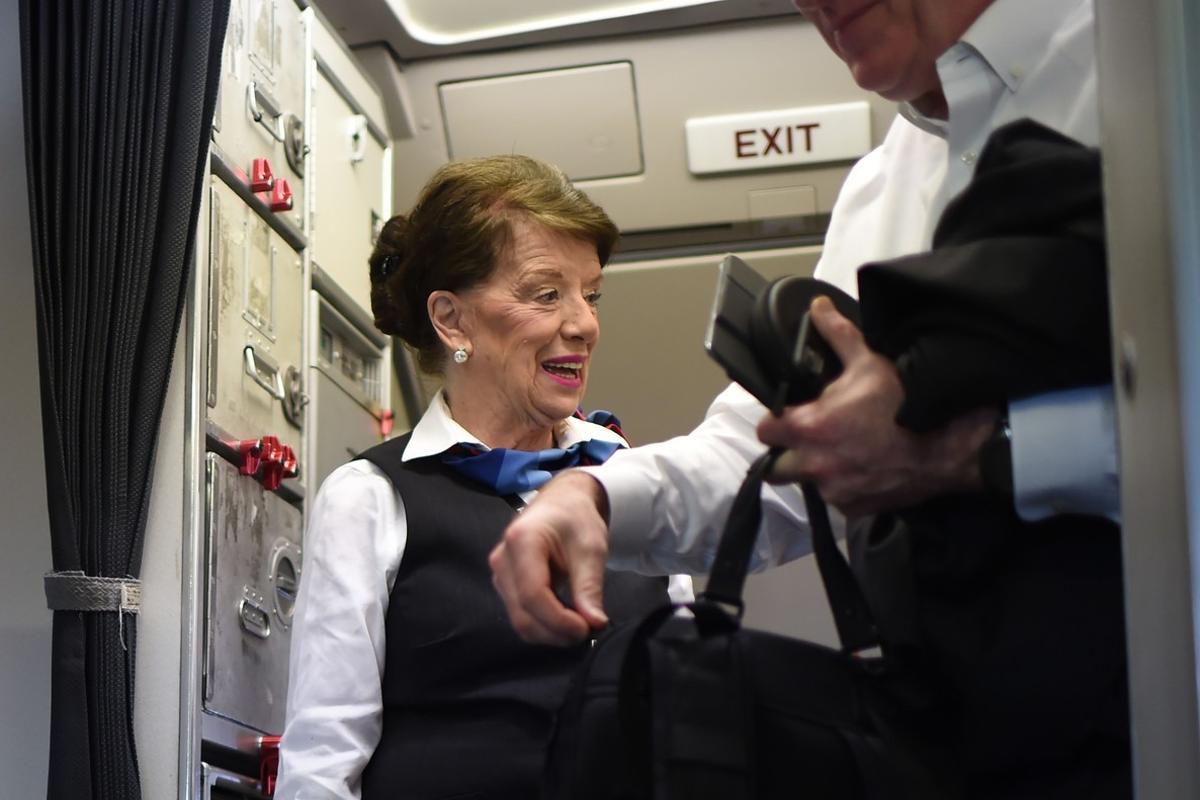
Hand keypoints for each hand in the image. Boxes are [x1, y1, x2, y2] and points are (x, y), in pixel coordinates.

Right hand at [489, 470, 610, 644]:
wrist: (562, 504)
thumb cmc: (575, 518)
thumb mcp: (591, 548)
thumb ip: (590, 587)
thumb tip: (594, 623)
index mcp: (522, 541)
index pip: (533, 595)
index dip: (559, 620)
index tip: (585, 629)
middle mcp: (502, 559)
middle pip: (523, 614)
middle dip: (556, 631)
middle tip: (588, 630)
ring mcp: (500, 573)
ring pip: (520, 620)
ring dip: (551, 632)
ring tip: (580, 624)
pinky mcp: (504, 584)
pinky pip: (521, 615)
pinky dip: (544, 625)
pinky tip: (565, 618)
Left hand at [756, 297, 996, 515]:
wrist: (948, 447)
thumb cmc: (904, 403)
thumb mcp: (869, 363)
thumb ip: (838, 335)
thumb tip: (817, 308)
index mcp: (810, 428)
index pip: (765, 430)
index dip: (774, 422)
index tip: (789, 416)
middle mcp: (814, 464)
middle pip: (776, 468)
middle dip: (787, 454)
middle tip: (810, 439)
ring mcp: (833, 491)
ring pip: (808, 484)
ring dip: (817, 471)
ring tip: (841, 453)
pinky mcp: (853, 508)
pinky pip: (836, 500)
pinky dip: (844, 488)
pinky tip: (862, 470)